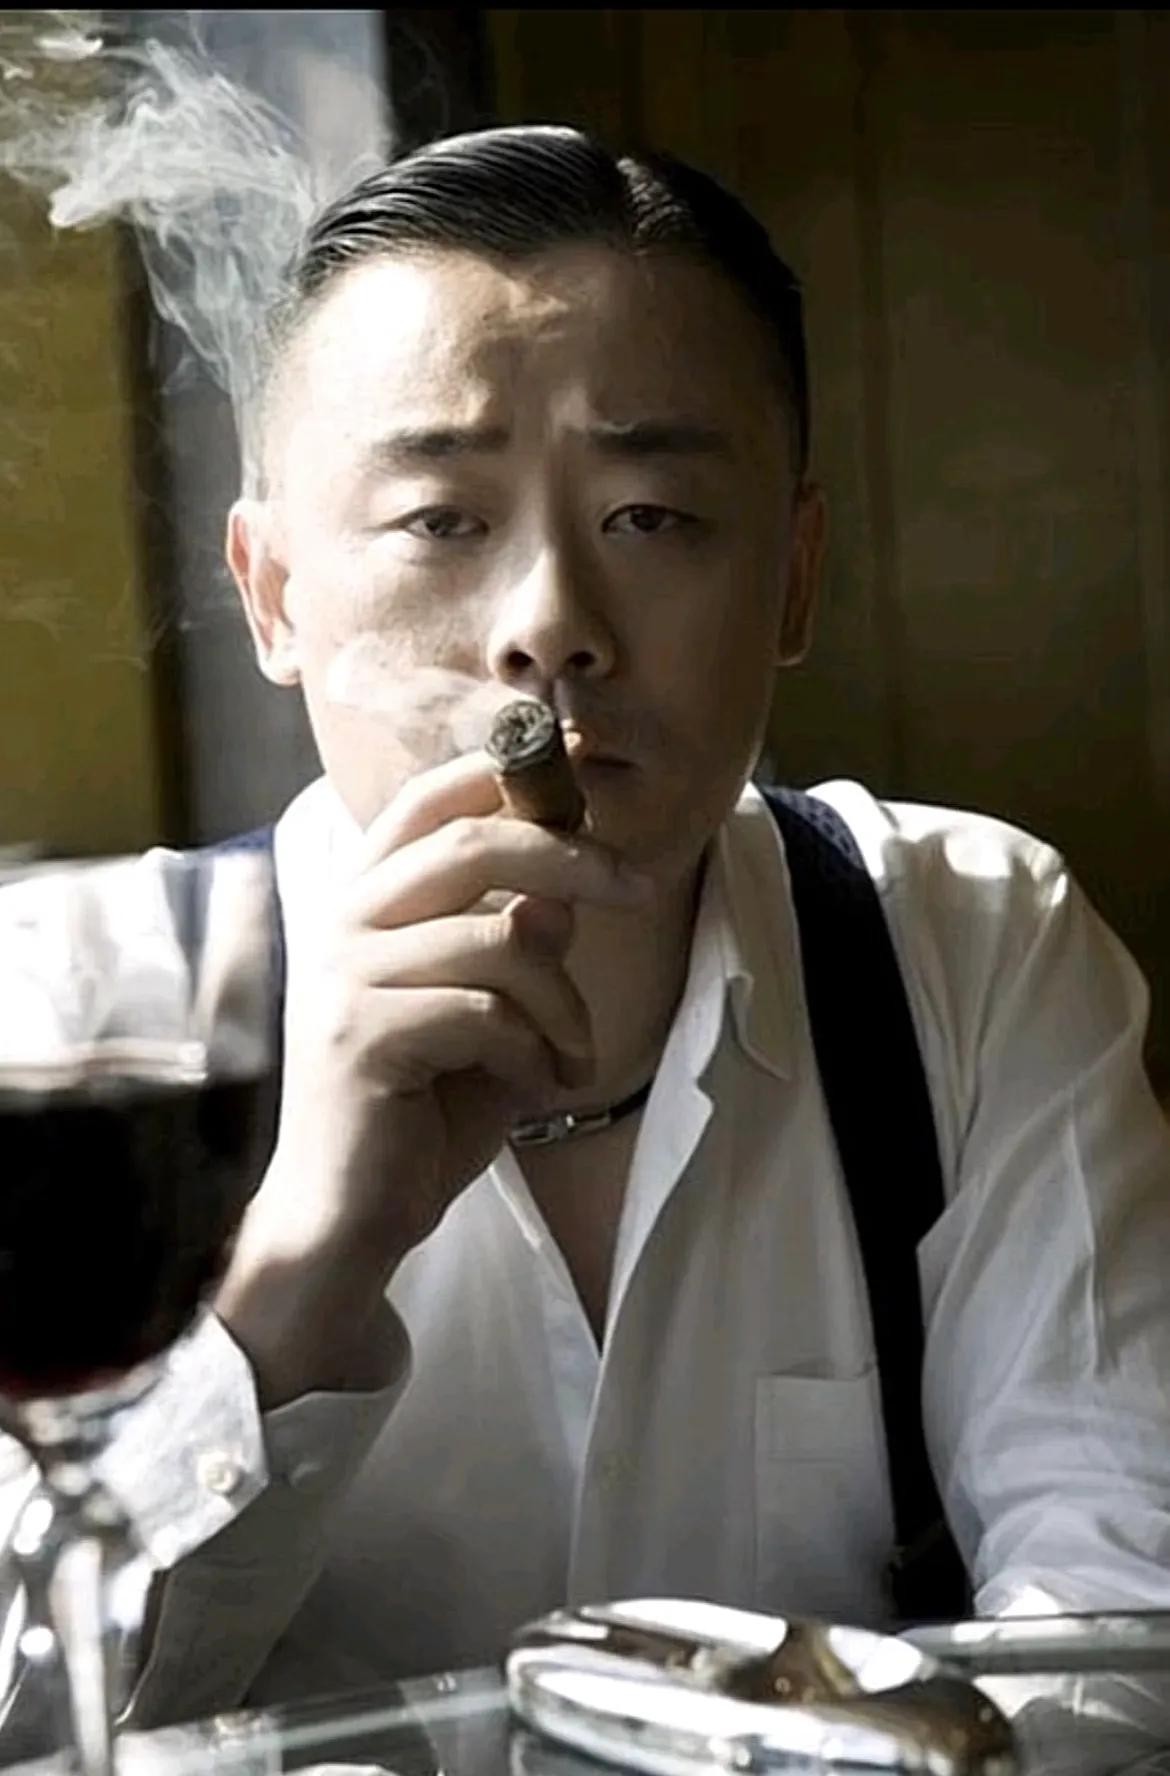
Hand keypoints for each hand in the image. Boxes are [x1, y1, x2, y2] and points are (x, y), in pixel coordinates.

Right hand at [216, 752, 649, 1403]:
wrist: (352, 1213)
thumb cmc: (421, 1107)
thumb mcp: (489, 1014)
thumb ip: (515, 947)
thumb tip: (560, 896)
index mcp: (369, 897)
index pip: (432, 798)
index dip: (508, 770)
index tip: (585, 761)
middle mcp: (347, 920)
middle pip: (472, 844)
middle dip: (572, 858)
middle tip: (638, 886)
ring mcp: (347, 975)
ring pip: (499, 941)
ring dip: (564, 1006)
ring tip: (574, 1059)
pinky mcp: (362, 1035)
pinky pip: (486, 1012)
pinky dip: (534, 1052)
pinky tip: (536, 1088)